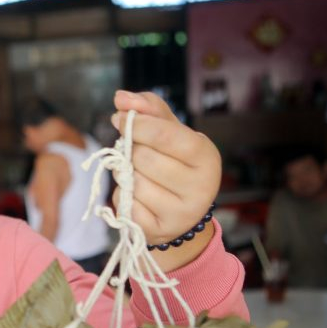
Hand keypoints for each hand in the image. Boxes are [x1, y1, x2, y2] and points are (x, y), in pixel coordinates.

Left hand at [111, 90, 220, 269]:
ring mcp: (182, 212)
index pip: (166, 135)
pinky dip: (123, 198)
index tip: (120, 119)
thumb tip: (121, 97)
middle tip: (136, 155)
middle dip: (130, 153)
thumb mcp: (170, 133)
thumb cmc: (173, 164)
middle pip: (143, 159)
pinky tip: (138, 198)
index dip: (137, 124)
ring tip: (139, 176)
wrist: (180, 215)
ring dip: (125, 177)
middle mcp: (201, 186)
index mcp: (206, 156)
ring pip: (133, 184)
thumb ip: (149, 110)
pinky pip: (126, 206)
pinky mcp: (160, 230)